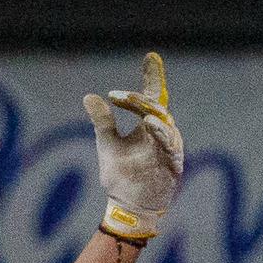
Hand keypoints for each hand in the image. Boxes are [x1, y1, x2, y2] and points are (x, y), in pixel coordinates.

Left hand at [84, 51, 183, 242]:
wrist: (128, 206)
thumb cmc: (120, 175)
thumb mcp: (107, 143)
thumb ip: (102, 121)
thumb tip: (89, 96)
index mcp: (148, 125)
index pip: (152, 96)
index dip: (153, 76)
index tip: (151, 57)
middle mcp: (161, 132)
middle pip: (156, 107)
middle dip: (140, 100)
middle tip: (118, 96)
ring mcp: (169, 148)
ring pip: (165, 125)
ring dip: (153, 115)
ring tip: (141, 112)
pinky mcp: (173, 164)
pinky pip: (170, 146)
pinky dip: (162, 135)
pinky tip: (150, 125)